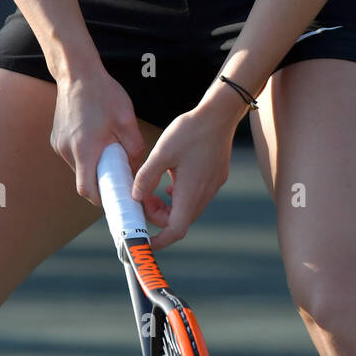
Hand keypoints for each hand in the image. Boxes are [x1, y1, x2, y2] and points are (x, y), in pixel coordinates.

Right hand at [50, 66, 146, 205]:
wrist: (76, 72)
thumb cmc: (103, 93)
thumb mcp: (126, 119)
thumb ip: (134, 147)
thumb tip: (137, 168)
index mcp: (85, 149)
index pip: (88, 190)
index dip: (102, 199)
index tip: (117, 198)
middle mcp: (67, 150)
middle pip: (84, 179)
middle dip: (101, 181)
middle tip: (119, 173)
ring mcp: (59, 144)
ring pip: (78, 167)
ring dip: (93, 166)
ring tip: (108, 151)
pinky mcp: (56, 137)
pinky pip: (73, 155)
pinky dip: (85, 154)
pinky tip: (96, 138)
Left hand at [131, 107, 234, 251]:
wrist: (219, 114)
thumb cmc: (191, 132)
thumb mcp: (161, 153)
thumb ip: (146, 177)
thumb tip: (136, 196)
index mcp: (191, 194)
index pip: (176, 231)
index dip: (160, 240)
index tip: (146, 239)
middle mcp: (204, 195)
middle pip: (180, 220)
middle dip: (159, 216)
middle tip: (143, 198)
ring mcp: (212, 186)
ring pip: (187, 208)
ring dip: (169, 205)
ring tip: (153, 187)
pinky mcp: (215, 177)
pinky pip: (195, 195)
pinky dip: (179, 195)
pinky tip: (171, 179)